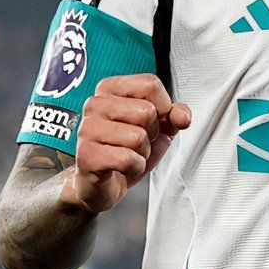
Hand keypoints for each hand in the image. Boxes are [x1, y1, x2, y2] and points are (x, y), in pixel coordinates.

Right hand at [65, 74, 191, 214]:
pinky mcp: (87, 155)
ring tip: (126, 155)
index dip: (163, 108)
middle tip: (134, 143)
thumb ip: (174, 115)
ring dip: (142, 153)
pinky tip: (120, 168)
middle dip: (151, 134)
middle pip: (147, 111)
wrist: (101, 184)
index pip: (151, 84)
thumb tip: (182, 115)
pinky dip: (133, 168)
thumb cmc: (125, 151)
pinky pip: (129, 159)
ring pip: (139, 137)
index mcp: (110, 89)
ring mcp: (88, 129)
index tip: (153, 122)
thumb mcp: (158, 129)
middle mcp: (95, 104)